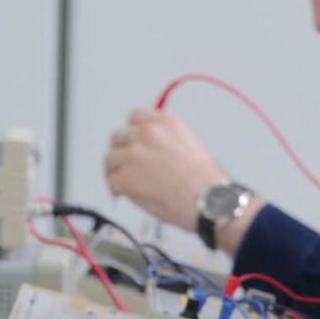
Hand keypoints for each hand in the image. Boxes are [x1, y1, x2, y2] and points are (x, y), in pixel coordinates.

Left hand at [102, 109, 232, 230]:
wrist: (210, 201)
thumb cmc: (205, 181)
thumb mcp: (189, 144)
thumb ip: (165, 139)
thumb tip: (146, 147)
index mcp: (166, 123)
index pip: (135, 117)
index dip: (135, 132)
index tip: (137, 144)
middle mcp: (148, 134)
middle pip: (118, 137)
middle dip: (124, 151)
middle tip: (132, 167)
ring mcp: (134, 155)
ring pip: (110, 158)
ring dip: (117, 170)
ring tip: (129, 182)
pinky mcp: (125, 177)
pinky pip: (111, 180)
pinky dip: (117, 189)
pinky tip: (127, 194)